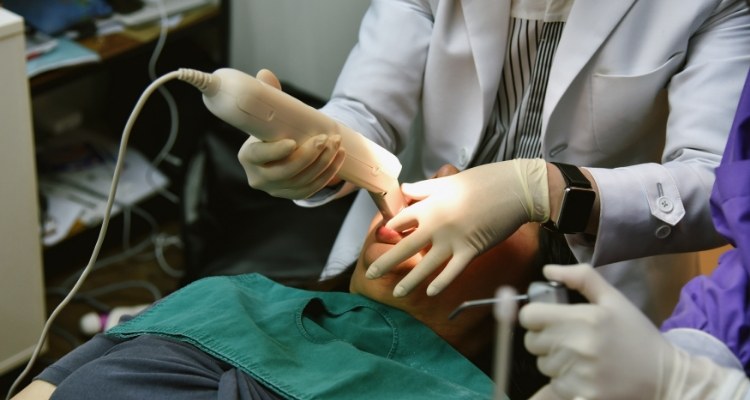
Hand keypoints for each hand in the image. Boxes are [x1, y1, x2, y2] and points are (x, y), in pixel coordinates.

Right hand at [236, 69, 344, 198]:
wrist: (278, 151)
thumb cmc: (271, 130)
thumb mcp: (267, 114)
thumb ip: (268, 95)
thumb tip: (264, 74)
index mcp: (248, 156)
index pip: (259, 156)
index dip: (275, 151)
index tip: (292, 142)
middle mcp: (259, 178)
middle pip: (285, 172)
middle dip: (309, 156)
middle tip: (325, 139)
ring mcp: (276, 189)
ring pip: (302, 181)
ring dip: (323, 163)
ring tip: (336, 144)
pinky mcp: (291, 195)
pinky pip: (311, 189)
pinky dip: (328, 174)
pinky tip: (338, 158)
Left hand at [366, 158, 548, 296]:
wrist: (515, 188)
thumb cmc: (483, 181)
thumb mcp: (449, 182)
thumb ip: (424, 188)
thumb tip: (405, 189)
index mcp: (430, 205)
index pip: (401, 220)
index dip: (390, 229)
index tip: (383, 238)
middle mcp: (436, 224)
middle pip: (405, 247)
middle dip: (386, 262)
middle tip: (370, 274)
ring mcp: (453, 240)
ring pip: (426, 265)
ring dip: (410, 281)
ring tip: (396, 292)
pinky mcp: (471, 250)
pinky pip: (452, 271)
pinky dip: (441, 283)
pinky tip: (431, 293)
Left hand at [520, 263, 749, 399]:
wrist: (667, 377)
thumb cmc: (637, 335)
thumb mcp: (614, 299)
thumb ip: (581, 278)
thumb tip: (547, 270)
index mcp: (583, 318)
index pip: (529, 316)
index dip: (535, 316)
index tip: (547, 319)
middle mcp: (577, 346)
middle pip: (531, 341)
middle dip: (544, 338)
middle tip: (568, 338)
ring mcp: (579, 373)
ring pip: (542, 363)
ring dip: (554, 360)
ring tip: (580, 357)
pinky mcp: (581, 394)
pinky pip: (555, 384)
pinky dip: (564, 380)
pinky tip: (585, 374)